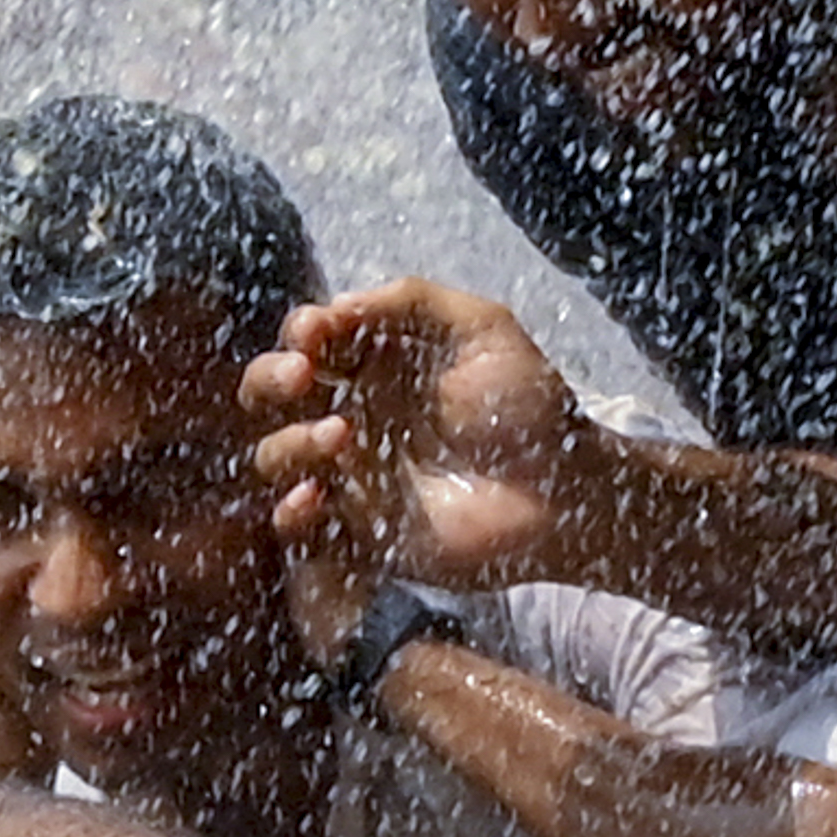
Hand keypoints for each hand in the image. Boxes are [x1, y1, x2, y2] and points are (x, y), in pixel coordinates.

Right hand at [244, 280, 606, 615]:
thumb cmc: (531, 407)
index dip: (300, 332)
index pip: (307, 340)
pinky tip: (319, 496)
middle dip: (270, 379)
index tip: (318, 336)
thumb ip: (412, 302)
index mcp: (374, 364)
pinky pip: (298, 529)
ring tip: (342, 437)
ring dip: (289, 441)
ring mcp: (352, 477)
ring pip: (273, 457)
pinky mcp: (361, 535)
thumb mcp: (482, 329)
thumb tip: (334, 306)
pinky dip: (292, 512)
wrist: (566, 494)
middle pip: (269, 394)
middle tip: (304, 377)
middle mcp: (352, 416)